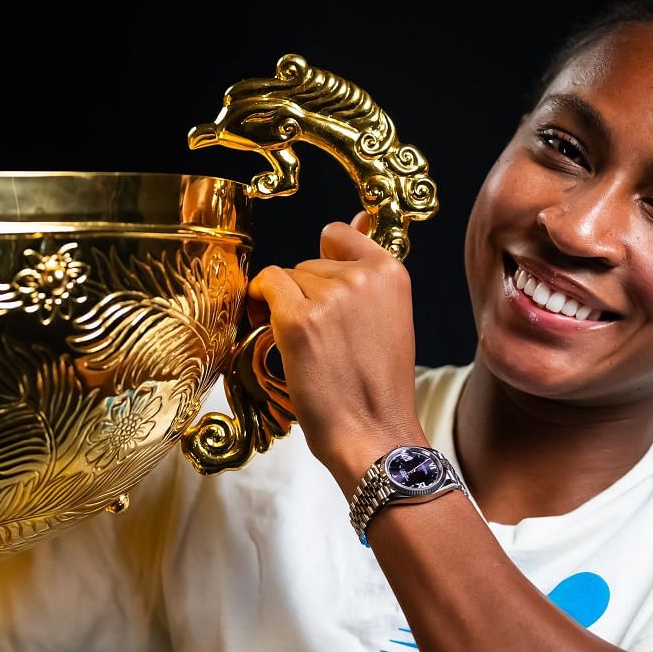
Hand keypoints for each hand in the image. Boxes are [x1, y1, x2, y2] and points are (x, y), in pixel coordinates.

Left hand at [247, 210, 428, 487]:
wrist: (374, 435)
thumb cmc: (377, 387)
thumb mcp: (388, 318)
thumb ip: (368, 272)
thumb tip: (358, 216)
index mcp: (391, 272)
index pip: (339, 235)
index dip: (324, 265)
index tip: (324, 296)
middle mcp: (362, 276)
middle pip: (309, 262)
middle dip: (306, 294)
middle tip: (323, 341)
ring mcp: (330, 296)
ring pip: (286, 277)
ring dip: (285, 307)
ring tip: (308, 349)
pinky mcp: (298, 320)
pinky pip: (265, 287)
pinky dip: (260, 305)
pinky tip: (273, 332)